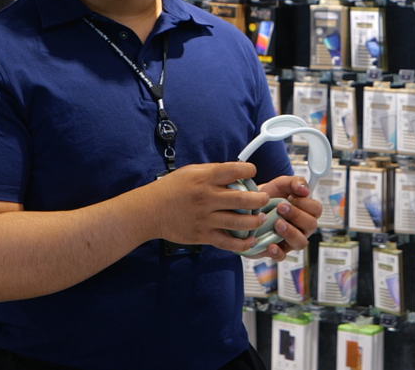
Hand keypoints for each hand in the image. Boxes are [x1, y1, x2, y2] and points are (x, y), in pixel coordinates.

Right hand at [144, 162, 271, 252]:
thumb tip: (235, 172)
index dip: (249, 170)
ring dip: (255, 221)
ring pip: (238, 222)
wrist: (149, 210)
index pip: (234, 170)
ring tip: (261, 218)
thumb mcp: (191, 171)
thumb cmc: (170, 189)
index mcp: (204, 178)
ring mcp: (205, 218)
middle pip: (242, 199)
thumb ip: (213, 172)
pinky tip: (251, 240)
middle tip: (265, 199)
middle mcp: (206, 198)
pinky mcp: (202, 235)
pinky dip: (242, 243)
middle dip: (259, 199)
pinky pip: (227, 242)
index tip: (253, 171)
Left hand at [255, 176, 322, 259]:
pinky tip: (270, 245)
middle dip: (296, 215)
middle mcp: (301, 226)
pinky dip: (277, 252)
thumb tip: (305, 189)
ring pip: (301, 242)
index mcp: (305, 210)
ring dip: (290, 232)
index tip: (291, 197)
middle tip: (280, 207)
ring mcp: (290, 240)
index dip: (306, 203)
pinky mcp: (277, 250)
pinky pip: (282, 256)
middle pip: (311, 225)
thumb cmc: (268, 197)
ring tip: (277, 223)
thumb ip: (294, 182)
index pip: (316, 209)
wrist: (247, 208)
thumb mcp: (280, 184)